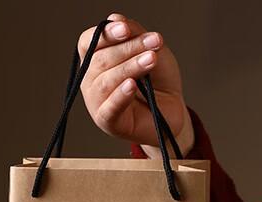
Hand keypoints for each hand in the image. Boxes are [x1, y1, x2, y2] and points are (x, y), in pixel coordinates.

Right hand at [77, 12, 194, 157]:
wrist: (172, 110)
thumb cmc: (157, 81)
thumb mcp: (150, 49)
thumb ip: (134, 33)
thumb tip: (115, 18)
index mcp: (96, 61)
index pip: (88, 42)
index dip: (105, 34)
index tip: (126, 29)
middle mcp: (92, 81)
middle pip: (100, 60)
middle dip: (129, 49)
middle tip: (154, 43)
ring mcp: (97, 103)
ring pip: (106, 82)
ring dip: (130, 67)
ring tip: (152, 60)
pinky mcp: (108, 122)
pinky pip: (110, 108)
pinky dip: (120, 95)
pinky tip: (131, 85)